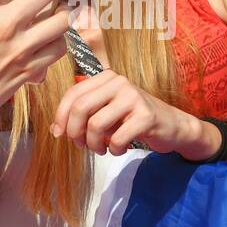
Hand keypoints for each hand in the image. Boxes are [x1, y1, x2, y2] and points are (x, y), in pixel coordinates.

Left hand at [51, 69, 210, 156]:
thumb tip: (55, 129)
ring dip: (94, 144)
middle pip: (80, 108)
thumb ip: (83, 114)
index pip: (73, 94)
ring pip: (96, 125)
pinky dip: (115, 150)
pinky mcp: (146, 116)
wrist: (171, 125)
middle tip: (81, 145)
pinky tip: (120, 149)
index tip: (60, 134)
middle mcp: (119, 82)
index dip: (61, 117)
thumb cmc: (133, 119)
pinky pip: (117, 139)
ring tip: (102, 149)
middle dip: (75, 133)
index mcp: (106, 77)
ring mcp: (133, 97)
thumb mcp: (106, 110)